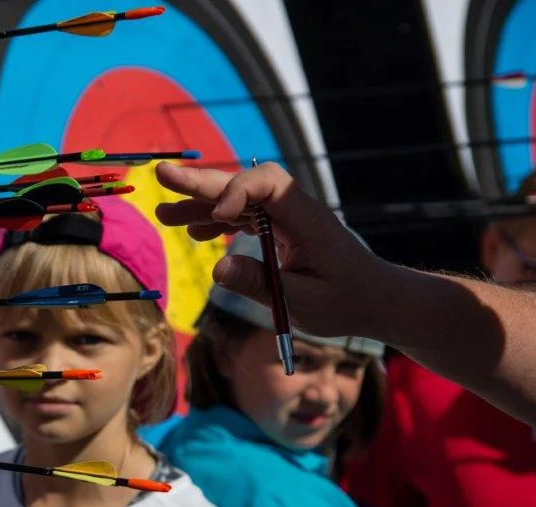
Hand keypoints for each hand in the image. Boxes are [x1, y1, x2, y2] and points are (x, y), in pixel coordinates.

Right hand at [154, 162, 391, 338]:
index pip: (267, 183)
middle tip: (161, 175)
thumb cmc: (346, 301)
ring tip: (164, 214)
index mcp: (306, 217)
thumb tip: (217, 269)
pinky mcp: (278, 230)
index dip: (237, 192)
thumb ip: (260, 283)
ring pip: (236, 200)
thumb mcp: (303, 301)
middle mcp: (292, 209)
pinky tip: (194, 232)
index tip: (218, 218)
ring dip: (200, 204)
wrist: (374, 299)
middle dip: (201, 183)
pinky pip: (242, 217)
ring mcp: (284, 218)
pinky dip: (216, 222)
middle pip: (242, 185)